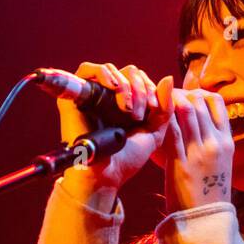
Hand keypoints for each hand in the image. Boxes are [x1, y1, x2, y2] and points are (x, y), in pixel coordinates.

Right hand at [57, 61, 173, 197]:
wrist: (106, 174)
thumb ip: (165, 107)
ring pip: (111, 69)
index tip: (153, 109)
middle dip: (140, 88)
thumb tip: (168, 78)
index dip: (151, 89)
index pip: (142, 79)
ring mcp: (93, 95)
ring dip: (125, 85)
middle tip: (137, 114)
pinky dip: (103, 72)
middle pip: (129, 72)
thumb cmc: (128, 158)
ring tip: (126, 107)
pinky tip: (113, 86)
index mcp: (128, 103)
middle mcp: (109, 97)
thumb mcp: (155, 132)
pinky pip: (86, 69)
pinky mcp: (75, 95)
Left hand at [153, 83, 233, 211]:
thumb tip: (198, 125)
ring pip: (186, 110)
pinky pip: (172, 130)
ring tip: (156, 105)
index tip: (184, 97)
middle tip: (163, 98)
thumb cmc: (208, 194)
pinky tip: (151, 118)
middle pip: (199, 102)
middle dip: (179, 94)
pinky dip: (161, 119)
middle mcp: (216, 143)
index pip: (216, 101)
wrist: (205, 221)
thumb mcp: (220, 165)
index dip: (197, 92)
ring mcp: (200, 152)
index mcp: (227, 142)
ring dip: (168, 102)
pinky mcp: (182, 162)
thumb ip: (212, 143)